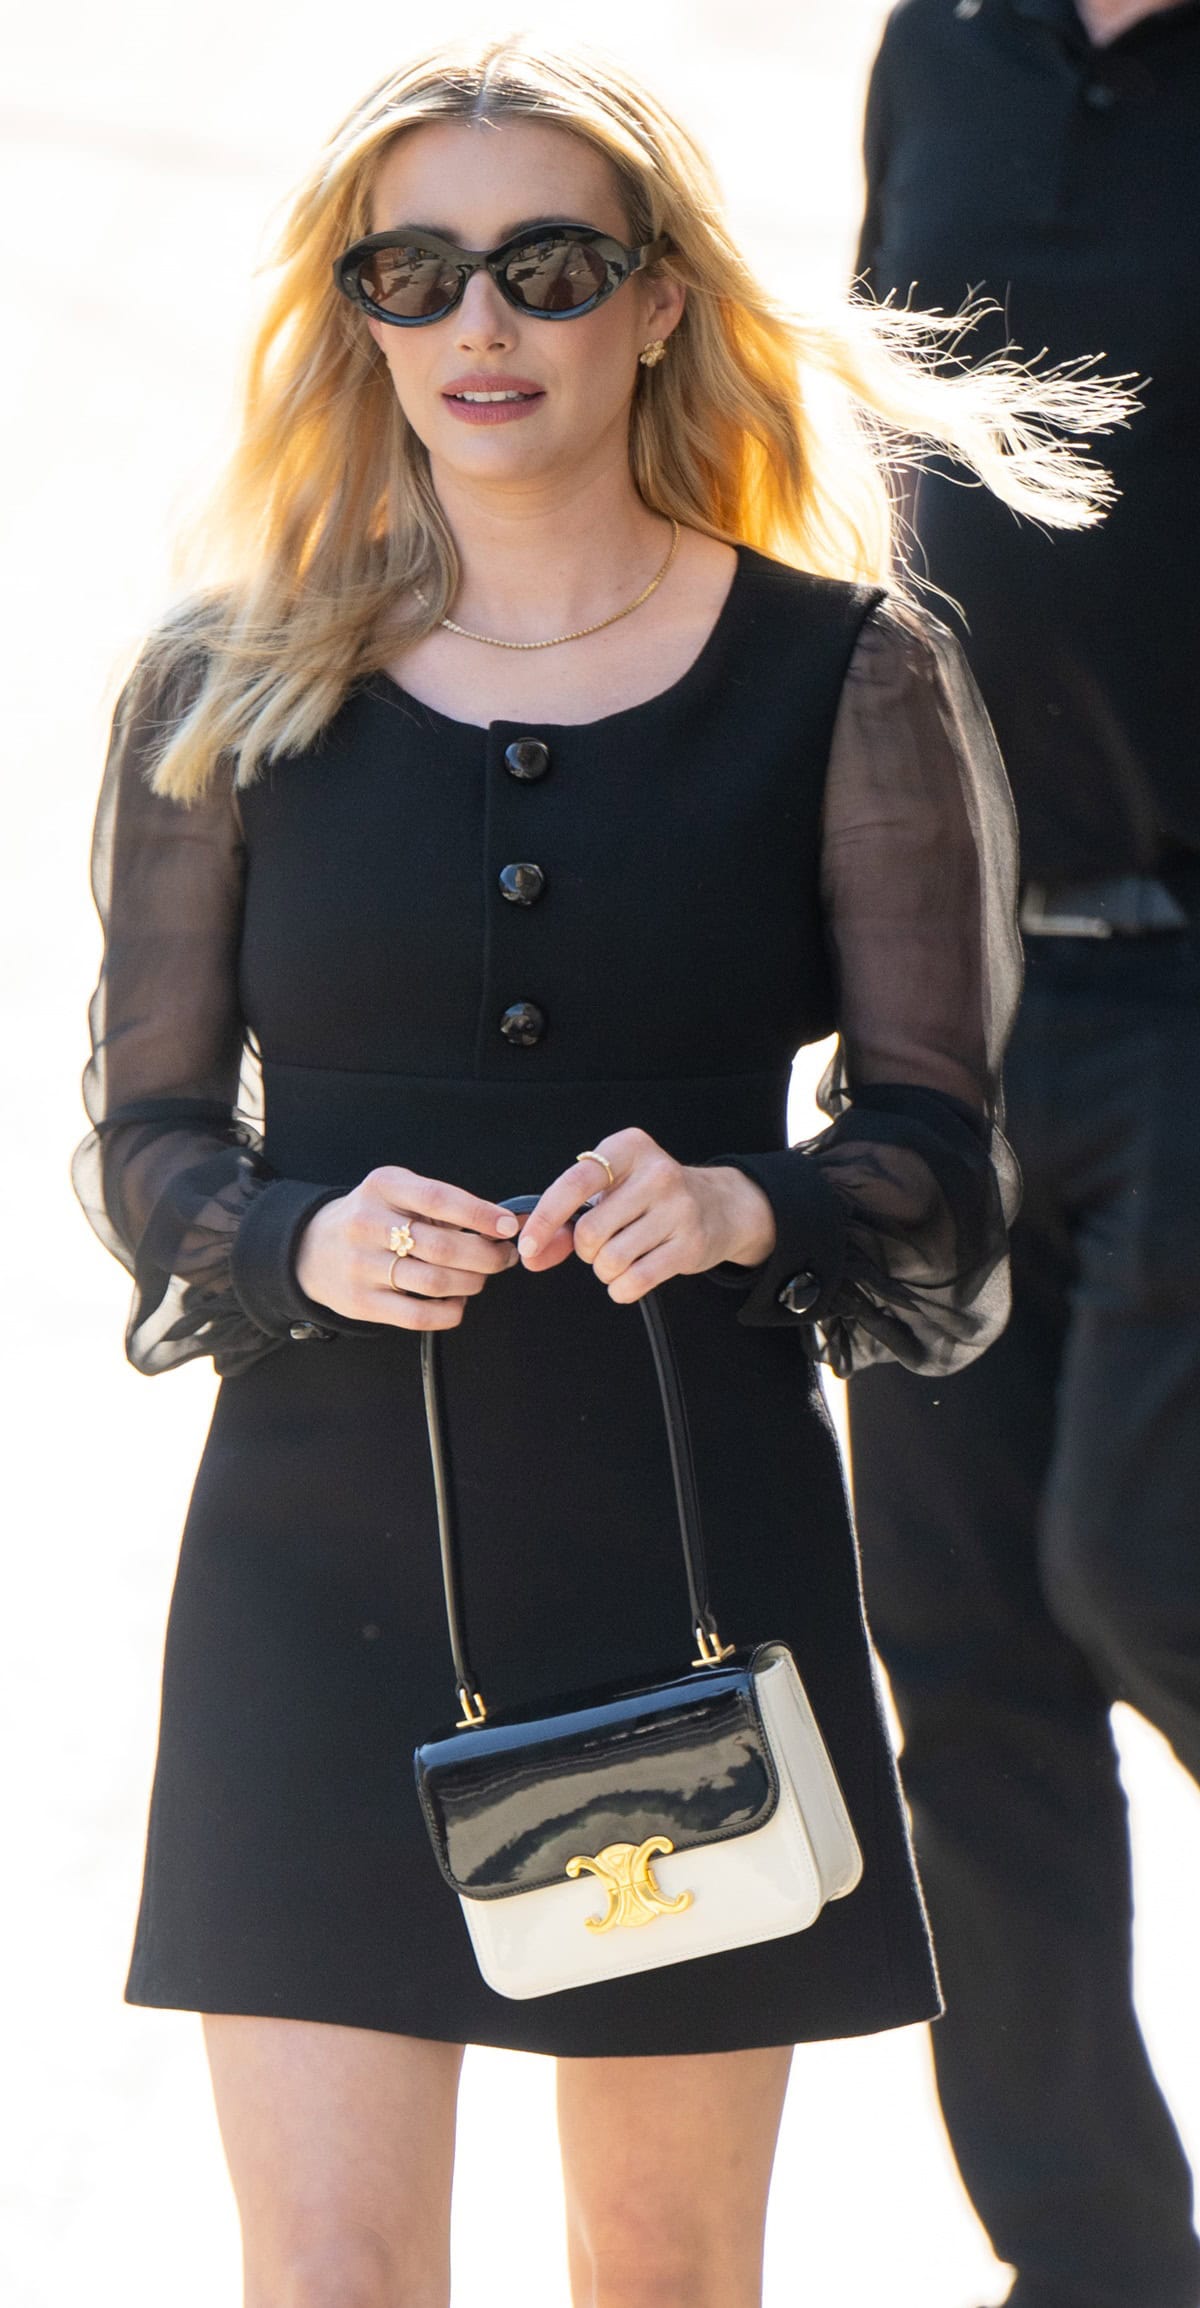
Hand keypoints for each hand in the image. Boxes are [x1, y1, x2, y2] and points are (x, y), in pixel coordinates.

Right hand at [294, 1166, 519, 1330]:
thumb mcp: (398, 1193)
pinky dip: (451, 1311)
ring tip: (481, 1277)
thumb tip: (506, 1222)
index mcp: (383, 1186)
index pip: (438, 1199)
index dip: (480, 1214)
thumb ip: (444, 1204)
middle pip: (442, 1246)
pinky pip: (419, 1315)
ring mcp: (361, 1265)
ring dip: (473, 1283)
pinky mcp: (360, 1302)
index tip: (509, 1226)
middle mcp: (368, 1223)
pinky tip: (457, 1300)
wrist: (311, 1248)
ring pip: (434, 1282)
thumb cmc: (374, 1218)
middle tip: (505, 1256)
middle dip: (487, 1255)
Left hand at [516, 1130, 776, 1303]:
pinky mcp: (691, 1244)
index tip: (528, 1245)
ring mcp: (678, 1208)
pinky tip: (629, 1278)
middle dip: (585, 1250)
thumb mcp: (609, 1192)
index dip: (545, 1218)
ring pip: (611, 1260)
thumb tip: (532, 1256)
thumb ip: (565, 1221)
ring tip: (620, 1258)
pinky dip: (621, 1289)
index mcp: (628, 1148)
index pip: (575, 1183)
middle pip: (590, 1232)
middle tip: (601, 1244)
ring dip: (605, 1271)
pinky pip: (636, 1281)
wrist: (718, 1206)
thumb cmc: (649, 1197)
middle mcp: (657, 1173)